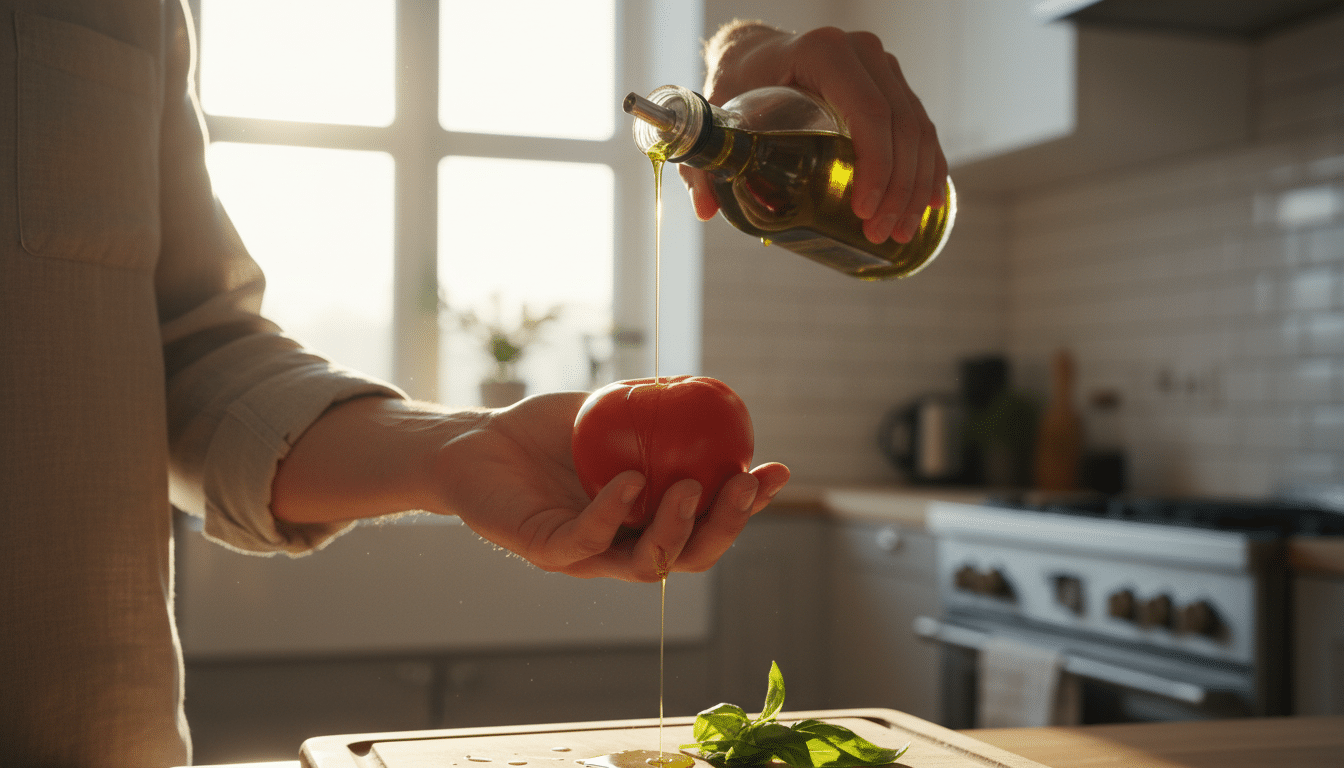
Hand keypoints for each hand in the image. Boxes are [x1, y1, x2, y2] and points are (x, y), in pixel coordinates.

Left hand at [436, 392, 789, 581]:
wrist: (477, 440)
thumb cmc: (547, 430)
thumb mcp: (610, 413)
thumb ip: (656, 413)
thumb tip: (712, 393)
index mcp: (647, 519)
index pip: (707, 523)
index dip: (747, 505)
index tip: (776, 470)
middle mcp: (623, 545)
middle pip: (689, 555)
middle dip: (726, 526)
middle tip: (744, 487)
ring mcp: (586, 554)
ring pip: (647, 564)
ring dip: (678, 530)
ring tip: (695, 488)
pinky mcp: (545, 550)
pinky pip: (586, 542)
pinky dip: (612, 514)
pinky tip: (630, 482)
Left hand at [680, 23, 947, 245]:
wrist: (757, 54)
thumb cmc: (738, 81)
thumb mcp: (718, 113)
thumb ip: (706, 160)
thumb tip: (708, 209)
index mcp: (823, 53)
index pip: (868, 112)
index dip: (875, 166)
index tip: (863, 211)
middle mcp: (862, 54)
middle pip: (900, 126)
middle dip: (897, 188)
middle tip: (882, 233)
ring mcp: (883, 67)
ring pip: (917, 129)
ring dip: (915, 186)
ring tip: (899, 231)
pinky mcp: (893, 84)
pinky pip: (921, 127)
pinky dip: (927, 166)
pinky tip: (928, 202)